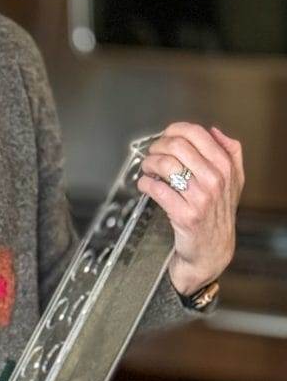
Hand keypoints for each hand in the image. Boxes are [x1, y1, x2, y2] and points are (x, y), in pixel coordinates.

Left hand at [136, 122, 243, 295]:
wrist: (212, 250)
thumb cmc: (218, 214)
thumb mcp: (234, 181)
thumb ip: (231, 153)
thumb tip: (215, 132)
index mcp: (225, 166)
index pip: (196, 133)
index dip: (174, 130)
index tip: (166, 136)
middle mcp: (215, 180)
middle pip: (177, 145)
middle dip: (158, 146)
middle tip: (152, 153)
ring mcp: (200, 198)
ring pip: (166, 164)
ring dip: (149, 163)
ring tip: (147, 168)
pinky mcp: (184, 214)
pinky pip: (158, 189)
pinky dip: (146, 183)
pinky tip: (145, 184)